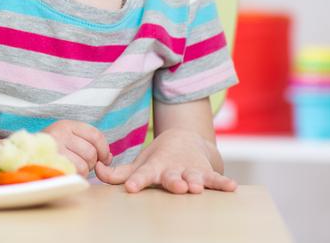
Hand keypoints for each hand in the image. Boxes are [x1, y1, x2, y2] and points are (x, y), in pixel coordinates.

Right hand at [43, 120, 111, 173]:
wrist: (21, 156)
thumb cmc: (49, 149)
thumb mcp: (67, 138)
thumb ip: (89, 143)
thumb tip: (109, 158)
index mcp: (65, 125)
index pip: (95, 135)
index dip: (104, 149)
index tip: (104, 159)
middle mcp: (59, 133)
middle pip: (91, 152)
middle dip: (92, 163)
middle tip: (82, 164)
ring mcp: (54, 148)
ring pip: (85, 165)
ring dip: (83, 171)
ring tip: (72, 168)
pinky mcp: (51, 163)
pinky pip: (74, 174)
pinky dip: (75, 177)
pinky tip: (67, 173)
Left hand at [94, 128, 237, 193]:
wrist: (185, 141)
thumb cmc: (158, 159)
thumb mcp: (139, 165)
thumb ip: (118, 173)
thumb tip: (97, 170)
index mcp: (153, 167)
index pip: (142, 175)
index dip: (137, 181)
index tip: (131, 188)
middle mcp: (172, 169)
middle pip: (172, 177)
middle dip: (173, 182)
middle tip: (175, 186)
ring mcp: (190, 170)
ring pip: (193, 177)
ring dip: (195, 181)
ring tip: (196, 187)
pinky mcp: (207, 172)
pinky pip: (215, 178)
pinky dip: (223, 183)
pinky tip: (232, 187)